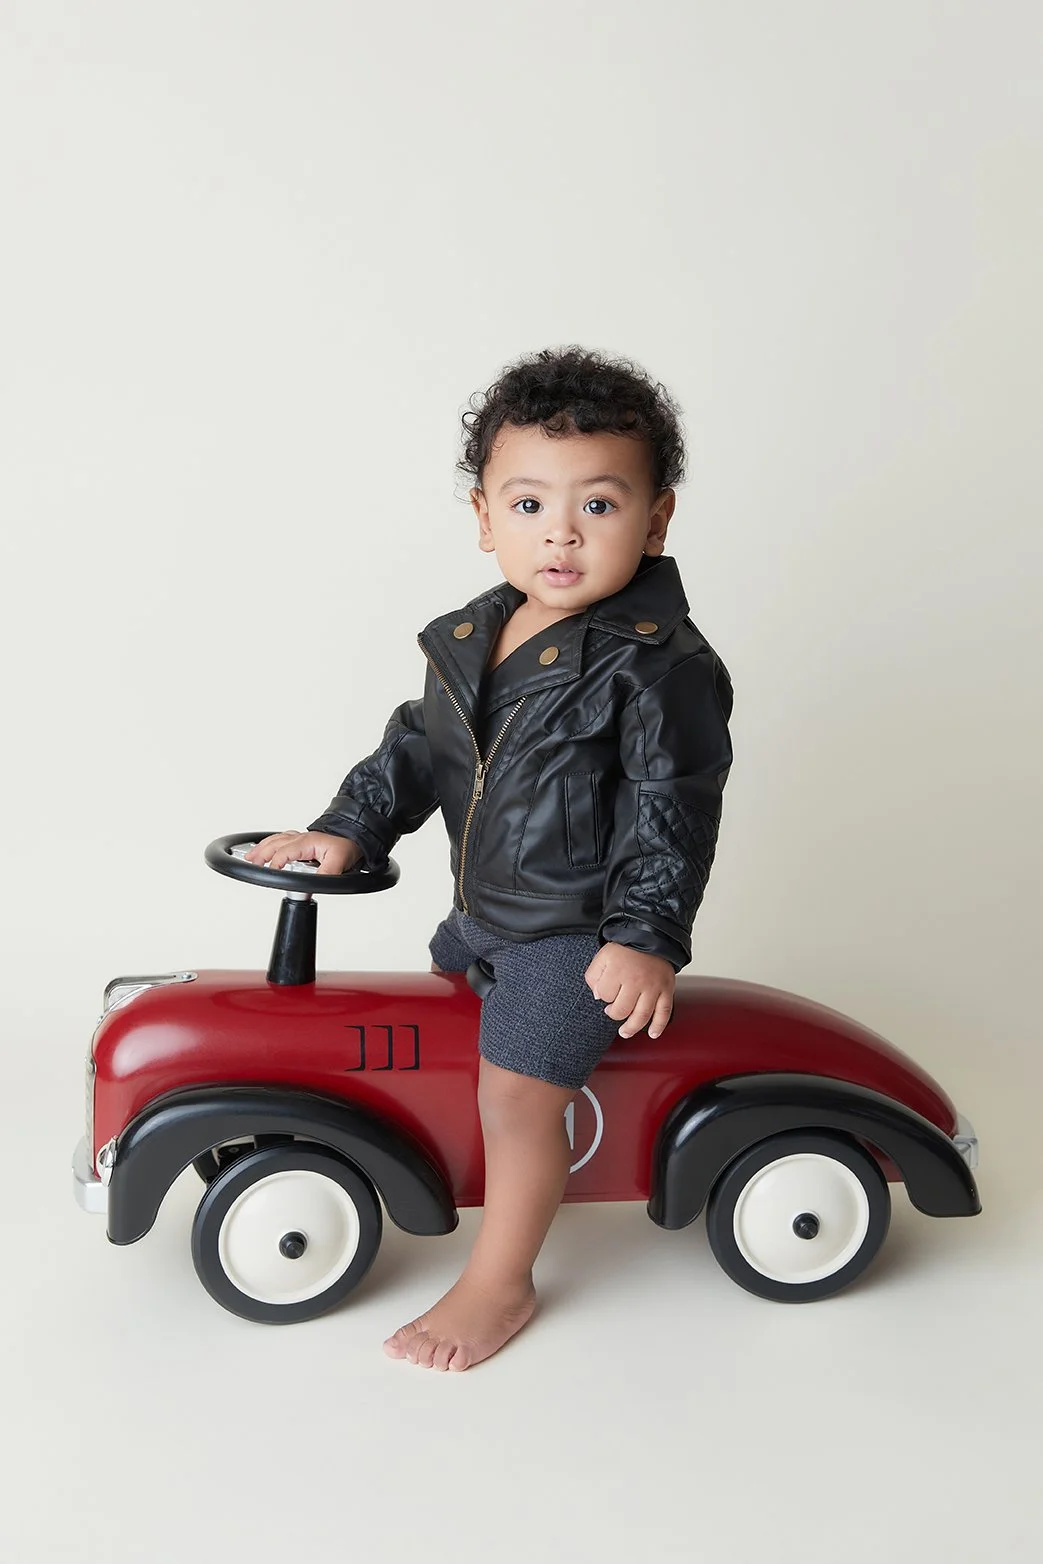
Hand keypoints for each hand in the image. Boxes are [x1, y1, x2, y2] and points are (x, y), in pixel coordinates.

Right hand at [243, 830, 362, 875]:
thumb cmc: (349, 845)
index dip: (275, 863)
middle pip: (275, 844)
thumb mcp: (340, 862)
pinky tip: (267, 847)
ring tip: (250, 856)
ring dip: (262, 847)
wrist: (358, 834)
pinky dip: (270, 843)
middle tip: (251, 863)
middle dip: (261, 854)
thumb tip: (311, 890)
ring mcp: (302, 838)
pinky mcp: (304, 840)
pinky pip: (282, 839)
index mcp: (307, 842)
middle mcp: (302, 838)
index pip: (284, 853)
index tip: (268, 872)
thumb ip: (325, 876)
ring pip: (276, 840)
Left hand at [584, 942, 675, 1038]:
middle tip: (612, 1011)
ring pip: (642, 1015)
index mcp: (618, 970)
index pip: (605, 995)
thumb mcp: (603, 957)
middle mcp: (636, 980)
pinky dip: (659, 1025)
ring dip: (632, 1028)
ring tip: (625, 1032)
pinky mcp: (666, 989)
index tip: (605, 993)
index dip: (603, 996)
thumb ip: (594, 976)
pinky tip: (652, 1033)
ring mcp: (653, 987)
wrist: (651, 938)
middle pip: (622, 1009)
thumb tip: (598, 996)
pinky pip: (664, 1011)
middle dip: (614, 1013)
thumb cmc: (626, 949)